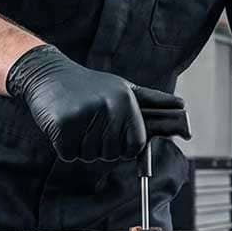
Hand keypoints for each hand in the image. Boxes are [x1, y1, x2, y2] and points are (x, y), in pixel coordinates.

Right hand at [6, 45, 184, 161]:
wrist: (48, 74)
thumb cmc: (89, 86)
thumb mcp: (124, 89)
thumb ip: (154, 102)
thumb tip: (184, 109)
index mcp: (126, 101)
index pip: (135, 146)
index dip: (122, 147)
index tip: (111, 133)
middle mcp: (108, 107)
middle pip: (111, 154)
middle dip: (99, 146)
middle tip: (88, 124)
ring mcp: (84, 115)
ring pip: (90, 156)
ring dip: (81, 147)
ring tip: (76, 122)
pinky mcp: (62, 124)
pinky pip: (69, 154)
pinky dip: (64, 147)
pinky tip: (63, 125)